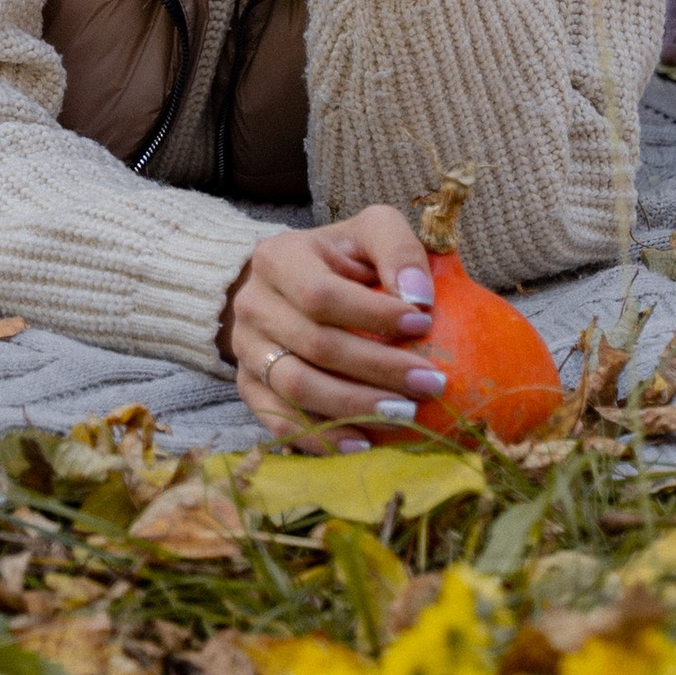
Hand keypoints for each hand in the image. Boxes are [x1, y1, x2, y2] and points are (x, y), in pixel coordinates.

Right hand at [223, 209, 447, 441]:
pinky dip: (320, 436)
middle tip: (429, 383)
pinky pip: (279, 419)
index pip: (322, 294)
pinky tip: (363, 443)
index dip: (373, 314)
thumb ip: (397, 248)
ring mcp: (246, 349)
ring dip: (355, 407)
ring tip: (405, 414)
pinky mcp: (249, 385)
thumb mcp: (369, 232)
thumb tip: (419, 296)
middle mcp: (252, 304)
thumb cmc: (341, 259)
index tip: (423, 323)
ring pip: (296, 388)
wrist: (289, 284)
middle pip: (315, 345)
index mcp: (278, 257)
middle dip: (378, 368)